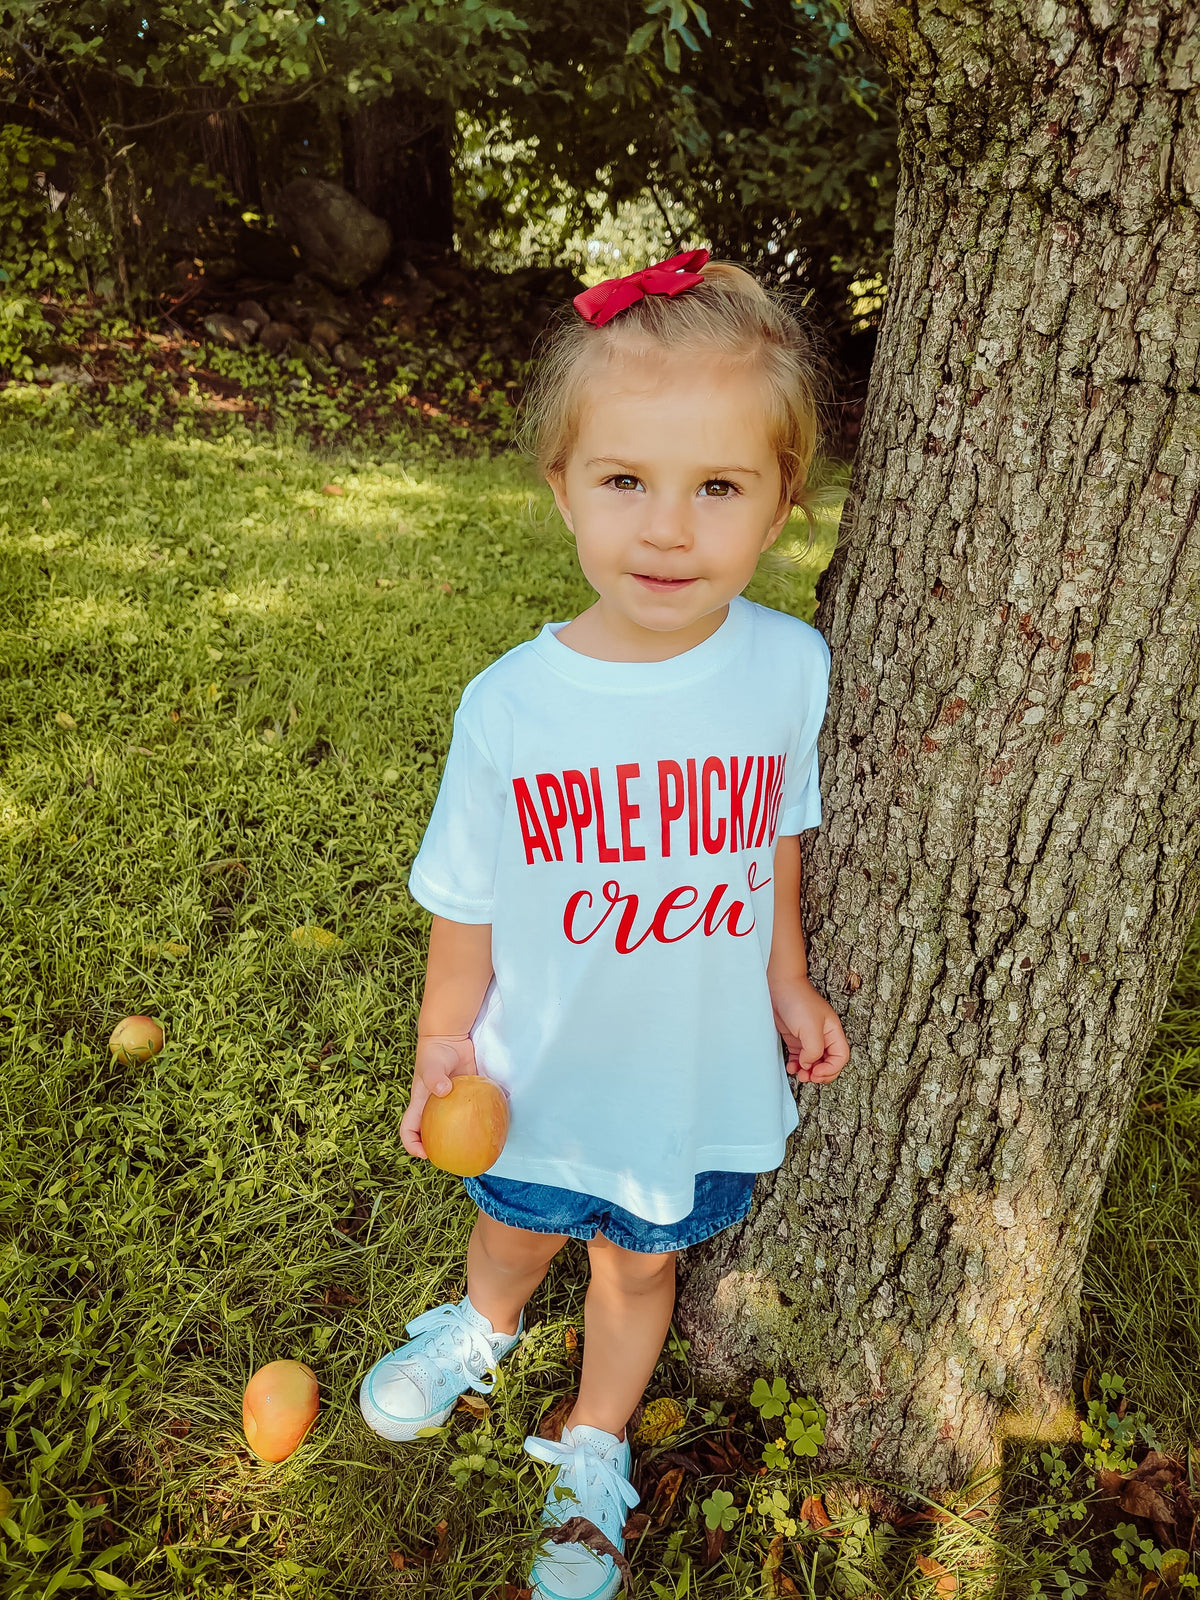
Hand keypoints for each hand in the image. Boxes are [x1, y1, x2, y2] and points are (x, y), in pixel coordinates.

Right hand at [401, 1034, 478, 1159]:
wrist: (450, 1038)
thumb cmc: (434, 1052)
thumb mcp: (431, 1065)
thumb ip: (435, 1077)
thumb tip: (444, 1090)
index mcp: (420, 1105)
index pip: (409, 1130)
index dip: (412, 1145)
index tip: (425, 1155)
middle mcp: (434, 1108)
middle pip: (430, 1135)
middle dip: (438, 1149)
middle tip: (454, 1159)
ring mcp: (450, 1104)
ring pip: (452, 1127)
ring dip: (460, 1139)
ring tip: (475, 1149)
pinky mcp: (466, 1097)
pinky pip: (471, 1114)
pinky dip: (478, 1123)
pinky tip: (490, 1128)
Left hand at [769, 973, 849, 1083]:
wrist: (779, 986)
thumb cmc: (798, 1001)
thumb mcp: (810, 1029)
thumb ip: (814, 1050)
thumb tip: (809, 1064)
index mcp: (833, 1032)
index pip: (840, 1058)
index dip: (830, 1069)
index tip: (816, 1072)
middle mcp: (824, 1037)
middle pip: (829, 1063)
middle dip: (820, 1074)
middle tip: (808, 1077)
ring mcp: (809, 1038)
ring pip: (814, 1063)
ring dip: (808, 1072)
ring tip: (799, 1075)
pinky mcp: (796, 1039)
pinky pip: (801, 1058)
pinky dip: (797, 1066)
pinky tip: (791, 1067)